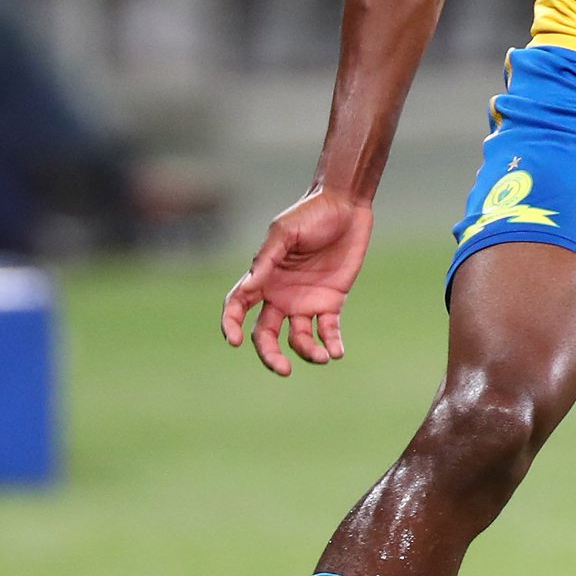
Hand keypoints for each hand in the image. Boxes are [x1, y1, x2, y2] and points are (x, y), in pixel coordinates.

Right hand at [221, 187, 373, 376]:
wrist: (345, 206)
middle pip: (266, 335)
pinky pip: (328, 330)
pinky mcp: (331, 302)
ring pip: (298, 339)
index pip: (237, 307)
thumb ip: (267, 260)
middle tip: (283, 369)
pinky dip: (331, 344)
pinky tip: (337, 352)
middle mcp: (280, 296)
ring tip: (322, 357)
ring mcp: (305, 301)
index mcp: (262, 279)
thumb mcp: (284, 233)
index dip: (230, 325)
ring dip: (307, 352)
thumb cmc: (309, 214)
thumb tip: (247, 288)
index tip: (234, 340)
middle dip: (271, 355)